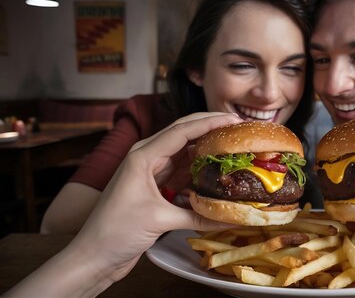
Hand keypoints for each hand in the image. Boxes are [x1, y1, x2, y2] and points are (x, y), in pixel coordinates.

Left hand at [6, 113, 243, 296]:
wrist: (93, 256)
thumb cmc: (115, 232)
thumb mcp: (160, 221)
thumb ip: (199, 217)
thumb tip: (234, 218)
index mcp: (143, 155)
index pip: (182, 130)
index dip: (210, 122)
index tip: (235, 120)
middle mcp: (146, 157)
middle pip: (184, 134)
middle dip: (211, 128)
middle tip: (238, 128)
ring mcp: (150, 172)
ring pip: (184, 153)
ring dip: (206, 149)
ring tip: (233, 146)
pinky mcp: (154, 187)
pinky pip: (180, 171)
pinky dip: (198, 170)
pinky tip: (216, 172)